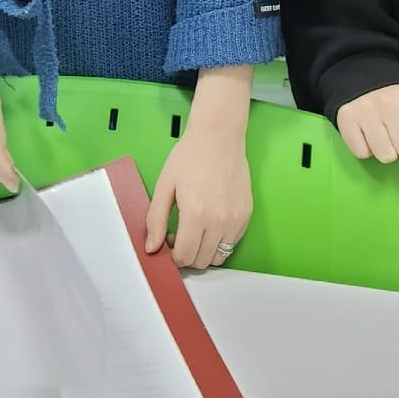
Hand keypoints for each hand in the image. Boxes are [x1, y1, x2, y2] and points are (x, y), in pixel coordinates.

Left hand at [145, 119, 251, 270]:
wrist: (218, 136)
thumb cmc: (189, 156)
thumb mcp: (164, 185)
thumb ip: (155, 219)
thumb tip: (152, 247)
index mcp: (196, 214)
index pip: (185, 256)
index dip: (173, 256)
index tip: (169, 243)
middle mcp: (219, 221)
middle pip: (202, 261)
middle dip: (187, 255)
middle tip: (179, 235)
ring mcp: (236, 219)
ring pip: (219, 256)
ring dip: (204, 251)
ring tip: (195, 230)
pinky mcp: (246, 215)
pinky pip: (232, 243)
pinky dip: (219, 241)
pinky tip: (210, 222)